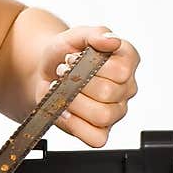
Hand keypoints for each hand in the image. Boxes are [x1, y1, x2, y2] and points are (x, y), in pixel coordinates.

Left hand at [35, 26, 139, 146]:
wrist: (45, 72)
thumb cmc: (64, 55)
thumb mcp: (76, 36)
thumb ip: (95, 34)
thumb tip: (111, 41)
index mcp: (127, 61)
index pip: (121, 70)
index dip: (92, 66)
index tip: (74, 59)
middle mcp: (126, 88)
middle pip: (108, 94)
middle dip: (77, 83)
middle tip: (63, 74)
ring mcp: (116, 111)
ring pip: (103, 116)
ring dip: (74, 103)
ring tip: (62, 91)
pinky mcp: (101, 131)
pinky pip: (96, 138)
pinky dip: (76, 126)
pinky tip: (65, 111)